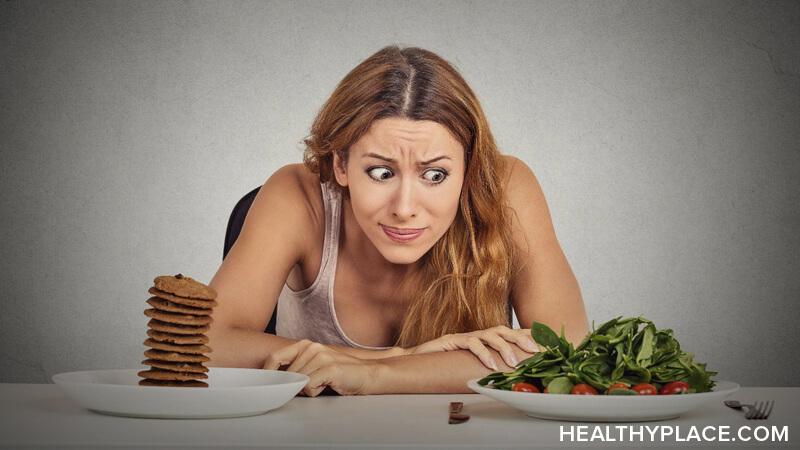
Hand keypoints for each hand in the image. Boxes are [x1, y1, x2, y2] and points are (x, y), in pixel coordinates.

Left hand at [263, 340, 381, 396]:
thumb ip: (296, 369)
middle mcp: (311, 347)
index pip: (275, 357)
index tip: (265, 385)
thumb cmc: (339, 374)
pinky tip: (328, 386)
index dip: (267, 373)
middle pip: (286, 375)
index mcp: (304, 345)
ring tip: (324, 384)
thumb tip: (274, 381)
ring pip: (298, 383)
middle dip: (295, 386)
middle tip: (313, 385)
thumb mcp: (314, 367)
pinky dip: (316, 392)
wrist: (366, 374)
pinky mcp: (329, 367)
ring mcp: (320, 356)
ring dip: (308, 390)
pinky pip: (309, 387)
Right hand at [407, 325, 539, 369]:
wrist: (415, 360)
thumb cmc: (443, 365)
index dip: (525, 334)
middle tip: (536, 350)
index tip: (544, 341)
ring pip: (490, 334)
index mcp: (482, 339)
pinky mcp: (452, 340)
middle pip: (503, 329)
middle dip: (522, 338)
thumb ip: (485, 365)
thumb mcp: (469, 365)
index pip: (507, 333)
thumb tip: (506, 376)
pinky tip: (491, 365)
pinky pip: (472, 343)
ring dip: (505, 348)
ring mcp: (464, 336)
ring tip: (514, 363)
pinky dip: (483, 354)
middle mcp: (475, 334)